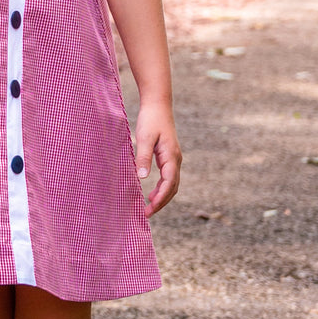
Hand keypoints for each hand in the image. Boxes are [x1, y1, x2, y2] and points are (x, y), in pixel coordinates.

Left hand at [134, 102, 181, 216]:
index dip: (160, 198)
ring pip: (171, 183)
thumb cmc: (150, 119)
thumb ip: (143, 157)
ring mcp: (173, 158)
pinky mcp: (168, 155)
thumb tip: (142, 178)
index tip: (149, 209)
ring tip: (149, 207)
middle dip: (161, 202)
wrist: (158, 104)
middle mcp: (176, 159)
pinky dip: (161, 187)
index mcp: (171, 156)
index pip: (169, 183)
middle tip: (147, 214)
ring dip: (162, 196)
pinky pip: (168, 176)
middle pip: (172, 187)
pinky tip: (151, 192)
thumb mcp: (144, 137)